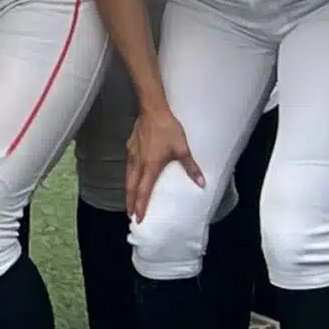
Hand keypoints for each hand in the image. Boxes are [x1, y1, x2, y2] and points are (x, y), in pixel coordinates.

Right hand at [125, 105, 203, 223]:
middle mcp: (138, 163)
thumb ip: (191, 167)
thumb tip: (201, 183)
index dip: (141, 205)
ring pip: (127, 177)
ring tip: (129, 200)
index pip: (144, 190)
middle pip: (131, 187)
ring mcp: (132, 155)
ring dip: (128, 191)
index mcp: (150, 166)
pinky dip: (128, 177)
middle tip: (131, 215)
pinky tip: (131, 177)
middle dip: (131, 202)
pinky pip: (128, 167)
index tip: (138, 217)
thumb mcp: (182, 149)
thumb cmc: (167, 130)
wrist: (153, 111)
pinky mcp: (130, 147)